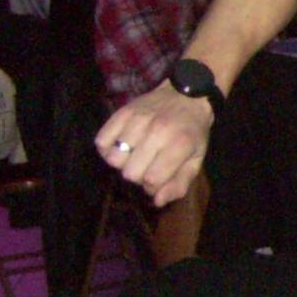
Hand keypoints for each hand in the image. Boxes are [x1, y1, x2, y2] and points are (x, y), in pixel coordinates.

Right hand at [95, 84, 215, 207]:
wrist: (187, 95)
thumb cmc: (192, 132)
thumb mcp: (195, 159)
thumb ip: (179, 183)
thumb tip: (157, 201)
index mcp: (180, 144)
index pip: (152, 180)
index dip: (153, 186)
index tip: (158, 177)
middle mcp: (157, 132)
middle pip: (130, 173)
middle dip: (138, 175)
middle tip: (147, 165)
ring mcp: (138, 120)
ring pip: (114, 159)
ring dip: (122, 162)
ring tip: (134, 155)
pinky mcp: (122, 112)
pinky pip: (101, 141)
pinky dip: (107, 148)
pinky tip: (120, 145)